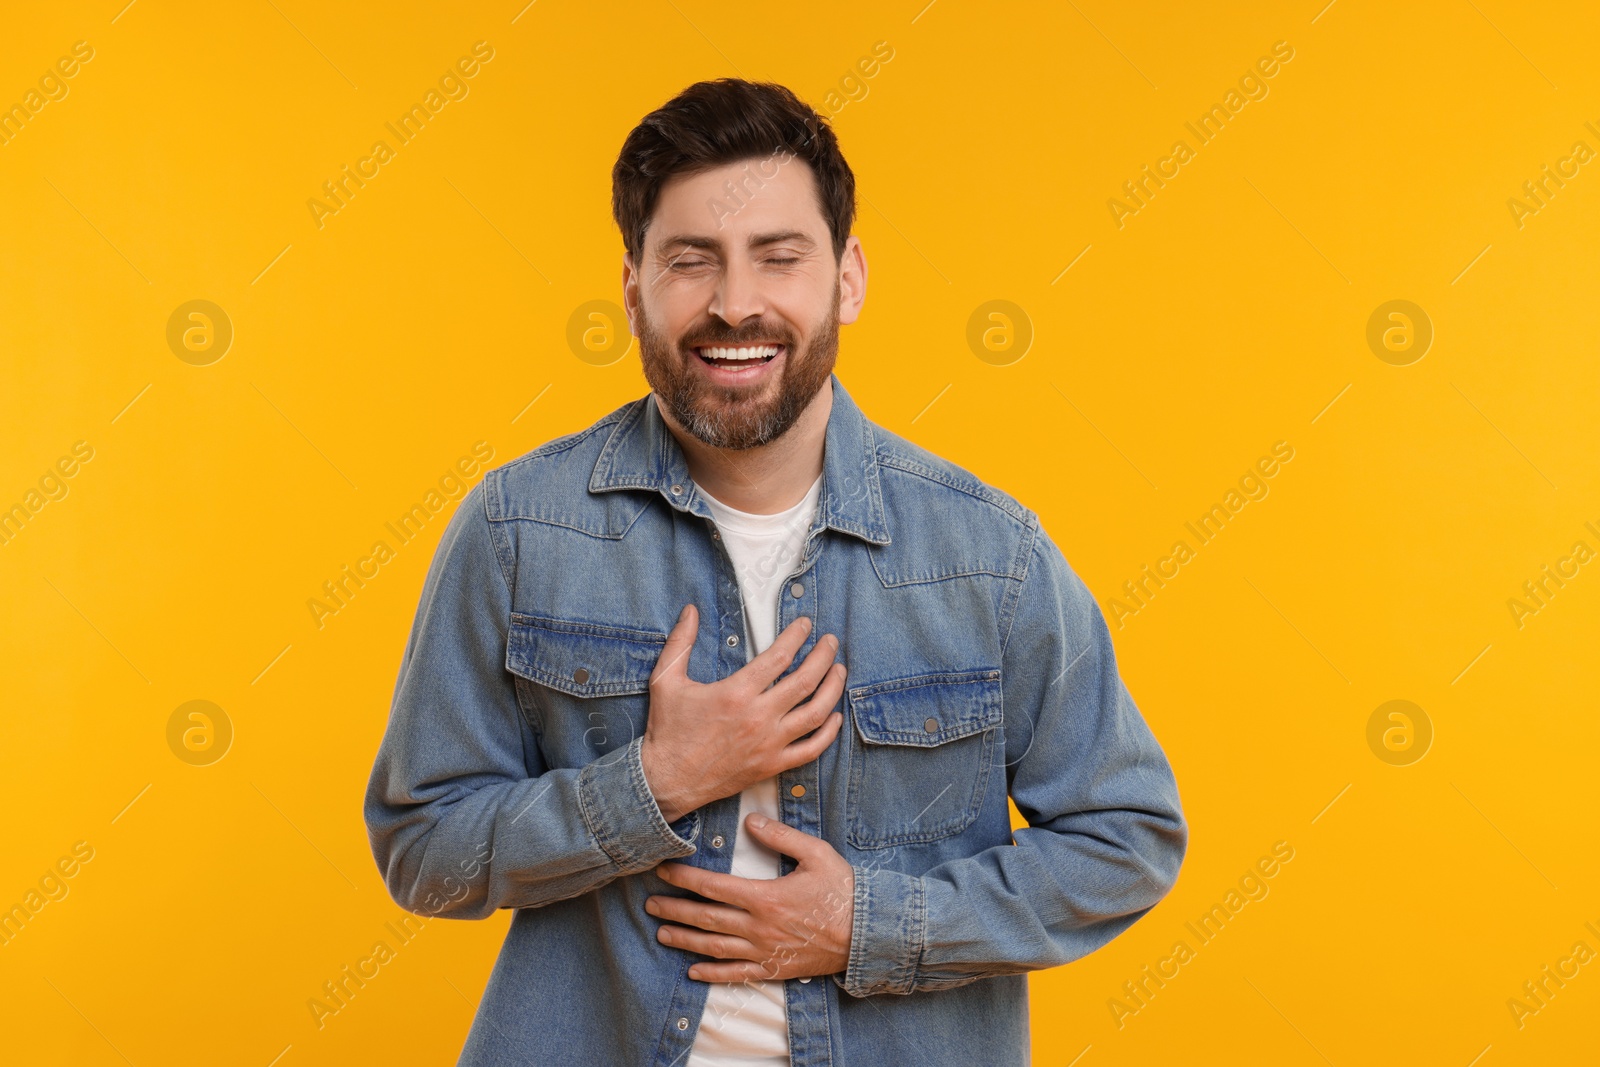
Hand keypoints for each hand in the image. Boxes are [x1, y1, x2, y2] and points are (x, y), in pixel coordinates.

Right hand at [640, 604, 846, 821]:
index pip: (778, 657)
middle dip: (824, 657)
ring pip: (815, 713)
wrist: (666, 780)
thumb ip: (680, 642)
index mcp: (736, 694)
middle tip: (831, 642)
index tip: (806, 625)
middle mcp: (758, 718)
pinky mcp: (772, 766)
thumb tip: (691, 610)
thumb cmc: (667, 730)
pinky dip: (828, 733)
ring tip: (840, 671)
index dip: (796, 636)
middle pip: (805, 681)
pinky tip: (834, 716)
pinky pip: (811, 750)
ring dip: (833, 689)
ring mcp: (769, 744)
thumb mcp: (666, 680)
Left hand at [645, 814, 854, 981]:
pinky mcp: (773, 968)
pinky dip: (712, 974)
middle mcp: (758, 927)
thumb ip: (781, 836)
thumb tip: (751, 821)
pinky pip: (736, 975)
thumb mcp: (817, 854)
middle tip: (650, 904)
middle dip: (675, 909)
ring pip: (714, 947)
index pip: (714, 887)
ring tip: (662, 932)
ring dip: (685, 940)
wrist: (867, 933)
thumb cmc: (843, 890)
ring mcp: (764, 951)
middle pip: (706, 918)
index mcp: (765, 897)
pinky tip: (693, 971)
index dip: (685, 879)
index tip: (664, 870)